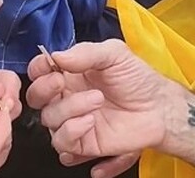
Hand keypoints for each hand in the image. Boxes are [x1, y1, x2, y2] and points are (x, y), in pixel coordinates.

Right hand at [27, 39, 181, 161]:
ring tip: (97, 101)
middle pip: (35, 96)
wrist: (159, 108)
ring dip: (69, 109)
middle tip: (62, 82)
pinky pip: (61, 141)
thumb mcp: (114, 54)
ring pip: (48, 118)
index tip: (50, 65)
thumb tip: (56, 56)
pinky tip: (91, 121)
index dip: (38, 67)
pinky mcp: (82, 142)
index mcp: (70, 72)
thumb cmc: (138, 79)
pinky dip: (72, 131)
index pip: (39, 70)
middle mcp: (67, 96)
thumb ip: (85, 52)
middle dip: (43, 89)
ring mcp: (73, 119)